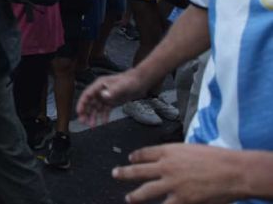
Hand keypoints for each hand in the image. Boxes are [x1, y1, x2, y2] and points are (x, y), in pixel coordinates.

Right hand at [77, 70, 147, 126]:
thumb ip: (112, 91)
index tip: (79, 113)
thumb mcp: (121, 86)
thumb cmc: (130, 81)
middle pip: (90, 102)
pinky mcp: (112, 101)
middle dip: (86, 112)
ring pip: (97, 108)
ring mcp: (106, 96)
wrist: (141, 82)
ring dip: (94, 116)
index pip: (87, 95)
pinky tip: (104, 122)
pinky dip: (104, 116)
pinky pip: (105, 110)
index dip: (82, 104)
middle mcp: (101, 91)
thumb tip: (102, 96)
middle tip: (84, 122)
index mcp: (99, 85)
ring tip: (92, 126)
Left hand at [113, 144, 248, 203]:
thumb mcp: (193, 149)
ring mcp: (172, 184)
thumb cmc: (219, 158)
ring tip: (128, 198)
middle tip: (115, 174)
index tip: (130, 158)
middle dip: (124, 173)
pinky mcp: (181, 199)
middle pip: (138, 170)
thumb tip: (171, 160)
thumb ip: (179, 155)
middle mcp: (166, 166)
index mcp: (169, 151)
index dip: (136, 156)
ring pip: (146, 191)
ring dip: (135, 196)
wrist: (233, 171)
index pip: (145, 153)